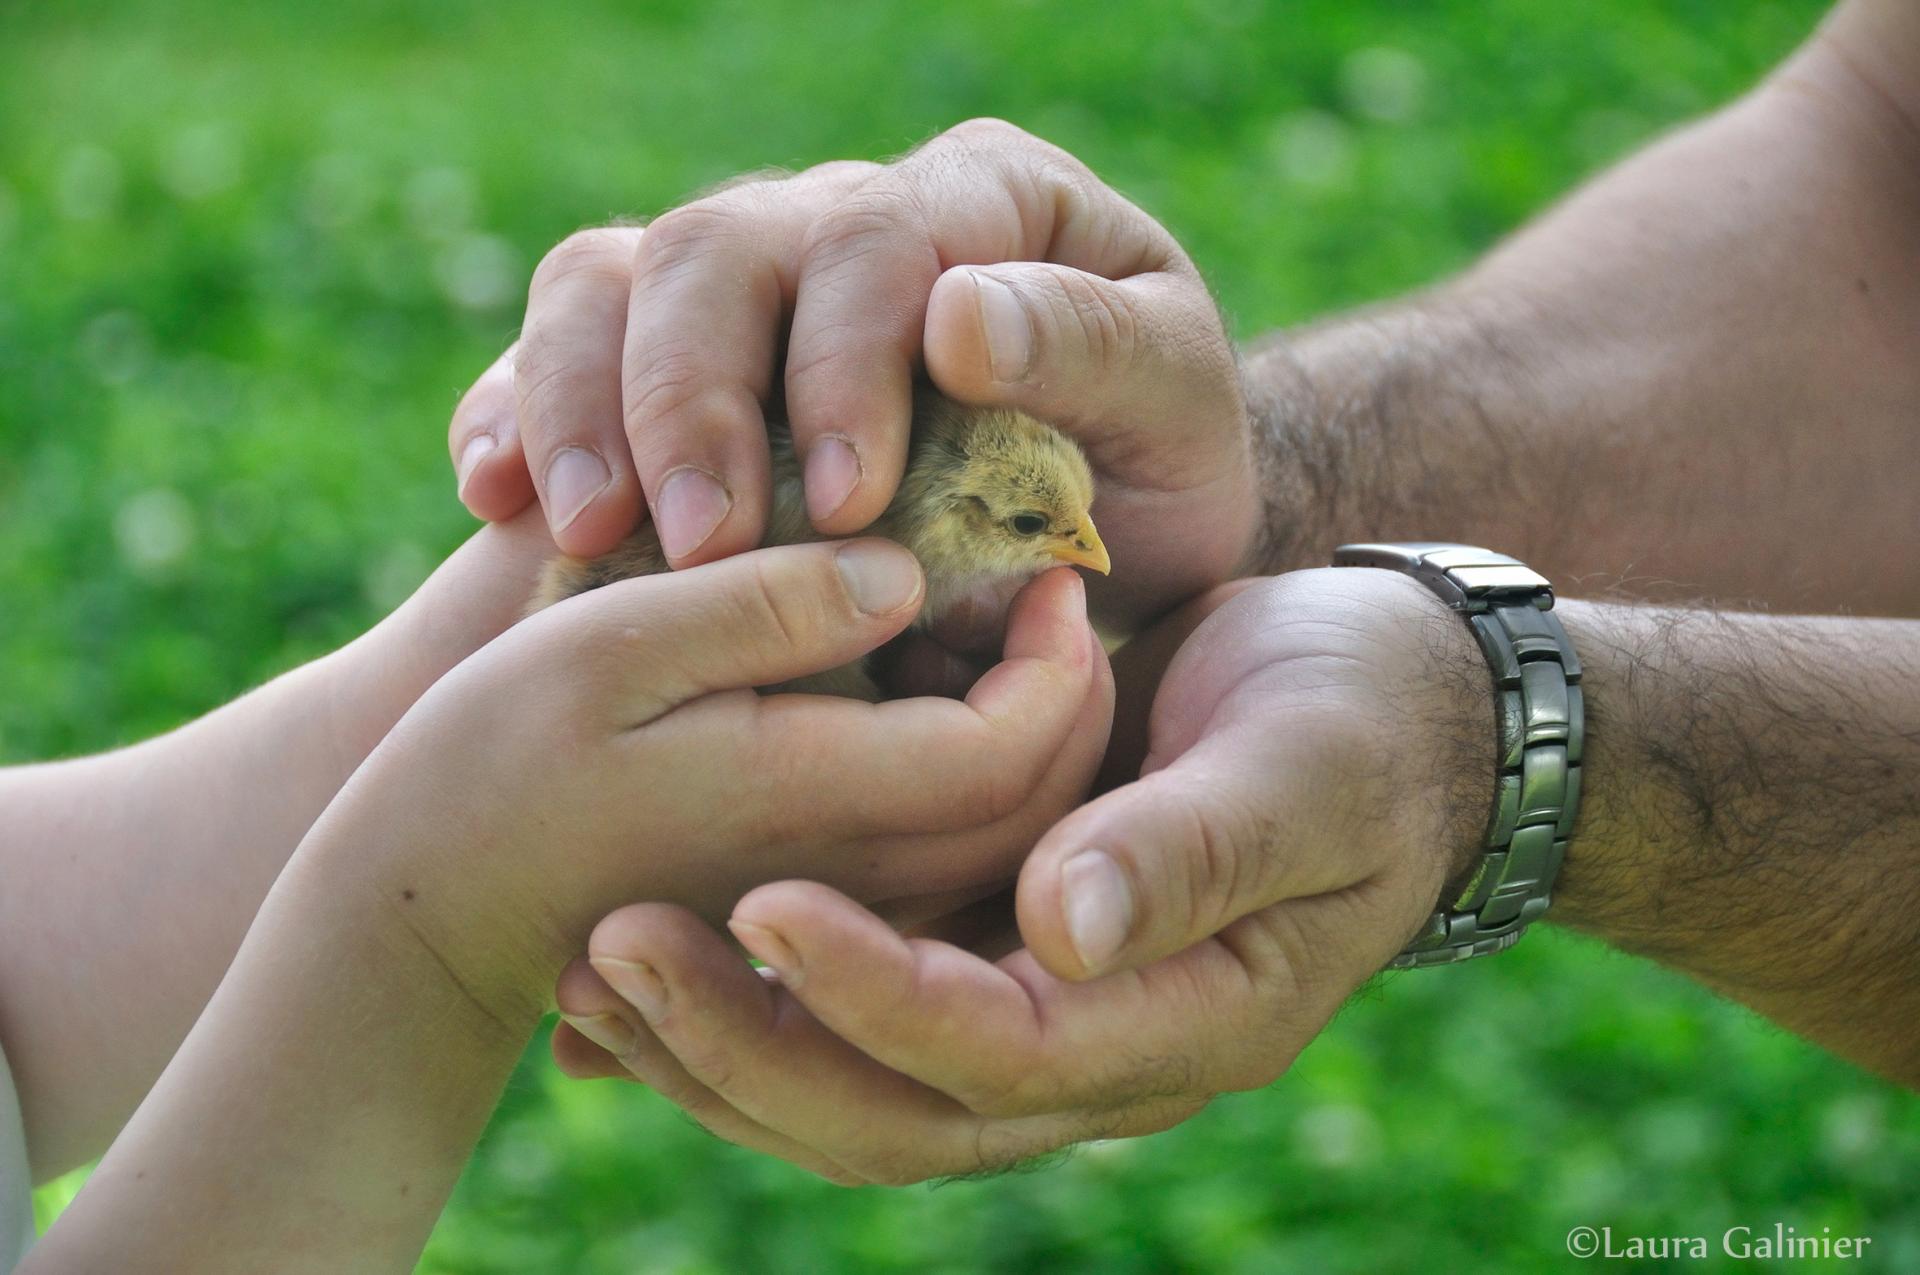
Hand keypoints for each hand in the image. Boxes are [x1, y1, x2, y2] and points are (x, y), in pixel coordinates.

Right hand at [297, 540, 1111, 1027]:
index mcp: (816, 796)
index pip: (1017, 743)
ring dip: (1033, 737)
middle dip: (1073, 694)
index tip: (1047, 561)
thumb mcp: (609, 645)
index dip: (1059, 652)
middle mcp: (852, 873)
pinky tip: (933, 697)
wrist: (419, 911)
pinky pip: (944, 861)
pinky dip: (976, 779)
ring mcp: (834, 907)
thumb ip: (765, 605)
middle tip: (1051, 590)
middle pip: (1038, 803)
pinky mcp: (806, 913)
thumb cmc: (489, 760)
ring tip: (1004, 632)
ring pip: (1002, 842)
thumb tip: (903, 571)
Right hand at [448, 119, 1260, 626]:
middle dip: (695, 398)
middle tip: (704, 545)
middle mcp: (846, 214)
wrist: (1104, 524)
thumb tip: (959, 313)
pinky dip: (518, 413)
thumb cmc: (1153, 468)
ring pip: (614, 280)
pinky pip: (564, 344)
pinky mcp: (671, 352)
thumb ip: (1089, 350)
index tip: (850, 501)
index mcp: (982, 199)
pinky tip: (498, 497)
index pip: (880, 238)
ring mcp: (747, 276)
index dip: (846, 363)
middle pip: (719, 251)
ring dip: (584, 407)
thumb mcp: (1172, 412)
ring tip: (588, 536)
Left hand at [549, 568, 1495, 1181]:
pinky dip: (743, 993)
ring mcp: (1028, 1016)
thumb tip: (1063, 927)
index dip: (882, 994)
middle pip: (891, 1113)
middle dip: (748, 1045)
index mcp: (1180, 1024)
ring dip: (716, 1038)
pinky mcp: (984, 958)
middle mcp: (1088, 1052)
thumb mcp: (1301, 768)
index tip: (767, 903)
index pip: (1001, 1051)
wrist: (1372, 708)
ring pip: (845, 1090)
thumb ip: (1193, 850)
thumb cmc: (1354, 722)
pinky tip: (645, 933)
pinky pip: (844, 1018)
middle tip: (616, 946)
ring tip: (594, 952)